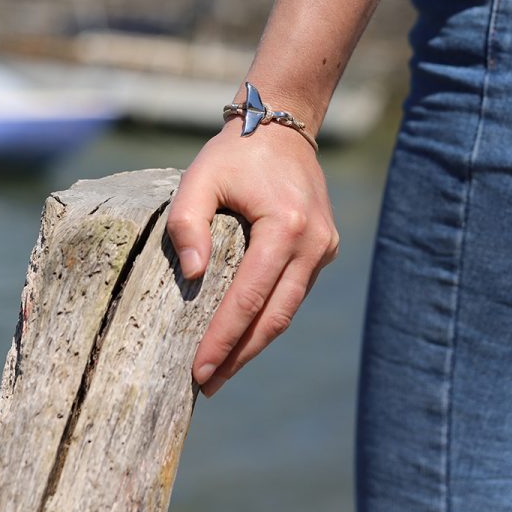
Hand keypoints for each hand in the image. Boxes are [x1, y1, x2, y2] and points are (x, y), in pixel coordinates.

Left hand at [167, 118, 339, 396]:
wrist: (283, 127)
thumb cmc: (236, 153)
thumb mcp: (199, 178)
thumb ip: (187, 224)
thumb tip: (192, 277)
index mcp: (285, 226)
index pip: (250, 297)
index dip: (223, 337)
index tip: (198, 371)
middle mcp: (313, 242)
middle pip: (276, 315)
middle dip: (241, 354)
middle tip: (208, 384)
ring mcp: (324, 246)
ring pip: (288, 309)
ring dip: (256, 341)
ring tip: (223, 368)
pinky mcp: (324, 247)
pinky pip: (295, 291)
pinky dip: (270, 316)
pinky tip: (245, 332)